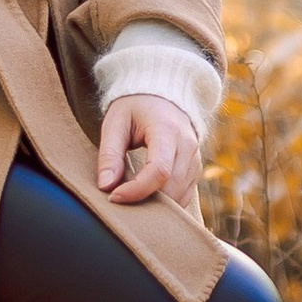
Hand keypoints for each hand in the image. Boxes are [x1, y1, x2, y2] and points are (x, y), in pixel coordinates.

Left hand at [98, 93, 199, 207]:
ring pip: (179, 195)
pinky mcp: (195, 170)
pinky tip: (144, 195)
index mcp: (167, 130)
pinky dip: (164, 202)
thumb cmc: (134, 109)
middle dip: (144, 200)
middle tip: (117, 198)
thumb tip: (105, 186)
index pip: (159, 170)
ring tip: (129, 195)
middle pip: (171, 187)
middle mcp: (188, 145)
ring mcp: (195, 159)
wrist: (160, 98)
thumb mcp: (115, 123)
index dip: (136, 190)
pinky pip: (183, 196)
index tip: (113, 197)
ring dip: (154, 203)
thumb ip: (109, 154)